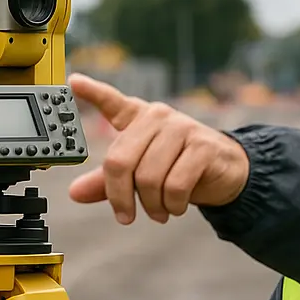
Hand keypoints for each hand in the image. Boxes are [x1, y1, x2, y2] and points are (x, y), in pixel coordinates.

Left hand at [67, 74, 249, 223]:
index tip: (74, 81)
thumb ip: (109, 182)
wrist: (226, 171)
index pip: (112, 102)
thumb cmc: (179, 167)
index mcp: (139, 118)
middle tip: (126, 217)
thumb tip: (76, 193)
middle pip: (120, 161)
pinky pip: (175, 185)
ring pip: (148, 178)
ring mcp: (182, 128)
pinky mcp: (202, 146)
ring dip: (152, 206)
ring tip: (160, 212)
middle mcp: (158, 116)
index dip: (93, 92)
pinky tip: (177, 207)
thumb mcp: (141, 174)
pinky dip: (173, 205)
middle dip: (120, 197)